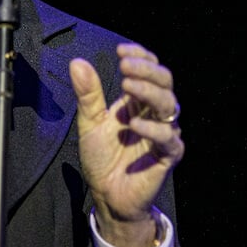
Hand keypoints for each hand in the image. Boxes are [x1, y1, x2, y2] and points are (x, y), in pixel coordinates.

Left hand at [69, 43, 184, 246]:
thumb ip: (88, 94)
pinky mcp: (167, 155)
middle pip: (164, 82)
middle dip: (146, 69)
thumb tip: (77, 62)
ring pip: (169, 104)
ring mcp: (163, 133)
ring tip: (127, 85)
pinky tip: (133, 125)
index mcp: (137, 102)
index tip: (121, 50)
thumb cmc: (102, 159)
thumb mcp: (90, 122)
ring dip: (149, 91)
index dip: (140, 57)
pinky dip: (152, 129)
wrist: (107, 195)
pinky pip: (168, 138)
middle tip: (125, 65)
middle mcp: (153, 114)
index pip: (149, 70)